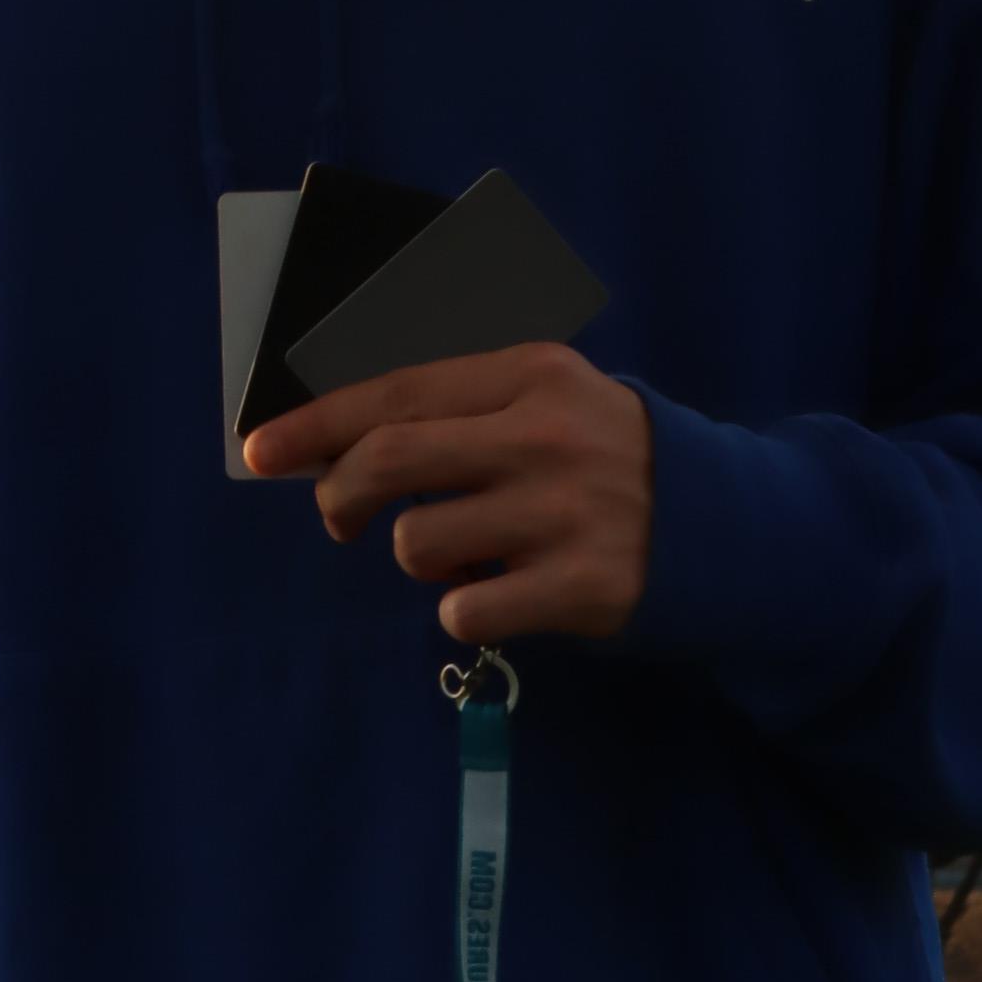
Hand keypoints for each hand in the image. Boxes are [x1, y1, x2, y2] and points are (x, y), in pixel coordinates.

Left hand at [238, 337, 653, 642]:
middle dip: (338, 493)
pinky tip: (501, 593)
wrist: (722, 525)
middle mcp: (545, 435)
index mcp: (530, 372)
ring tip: (462, 553)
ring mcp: (564, 512)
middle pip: (389, 459)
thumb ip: (457, 403)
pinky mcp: (582, 585)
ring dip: (417, 556)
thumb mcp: (546, 396)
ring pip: (417, 541)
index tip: (259, 452)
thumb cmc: (602, 457)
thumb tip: (333, 433)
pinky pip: (464, 609)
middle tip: (336, 517)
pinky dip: (462, 609)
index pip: (395, 390)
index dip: (316, 424)